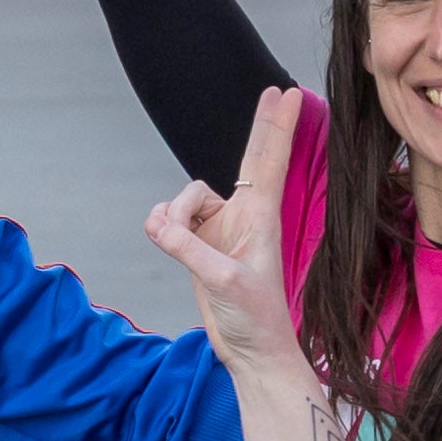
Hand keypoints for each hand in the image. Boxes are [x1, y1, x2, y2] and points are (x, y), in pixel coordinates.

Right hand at [149, 85, 312, 376]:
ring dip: (172, 215)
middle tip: (274, 89)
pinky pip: (168, 220)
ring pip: (184, 198)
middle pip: (246, 159)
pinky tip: (165, 244)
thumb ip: (187, 248)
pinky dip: (161, 228)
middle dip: (259, 126)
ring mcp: (220, 229)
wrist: (250, 351)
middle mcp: (243, 216)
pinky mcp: (198, 245)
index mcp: (261, 218)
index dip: (275, 126)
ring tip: (176, 244)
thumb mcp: (223, 281)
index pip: (268, 162)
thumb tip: (155, 224)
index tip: (285, 94)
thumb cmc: (254, 318)